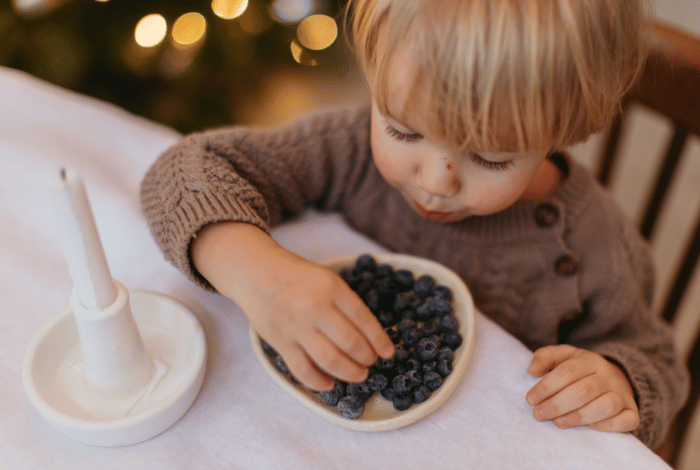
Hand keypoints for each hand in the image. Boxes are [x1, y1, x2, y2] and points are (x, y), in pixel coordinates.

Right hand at [192, 222, 394, 391]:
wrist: (256, 271)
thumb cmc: (297, 276)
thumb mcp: (327, 279)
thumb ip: (346, 303)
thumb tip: (370, 336)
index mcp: (332, 288)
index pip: (364, 320)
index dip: (380, 341)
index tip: (389, 353)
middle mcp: (315, 307)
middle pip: (351, 344)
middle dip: (367, 359)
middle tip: (371, 363)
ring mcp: (296, 326)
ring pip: (330, 361)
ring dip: (350, 373)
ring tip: (358, 375)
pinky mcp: (279, 341)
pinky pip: (303, 370)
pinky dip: (319, 382)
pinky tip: (329, 383)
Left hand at [525, 345, 638, 432]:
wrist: (615, 378)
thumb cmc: (580, 370)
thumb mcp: (563, 357)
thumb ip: (545, 357)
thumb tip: (531, 370)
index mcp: (590, 359)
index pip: (567, 372)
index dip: (546, 387)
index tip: (530, 399)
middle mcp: (609, 376)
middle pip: (583, 391)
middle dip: (557, 404)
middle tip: (538, 414)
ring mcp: (623, 394)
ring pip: (605, 406)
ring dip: (578, 417)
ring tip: (558, 422)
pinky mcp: (632, 412)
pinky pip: (626, 420)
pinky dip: (608, 425)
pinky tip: (589, 428)